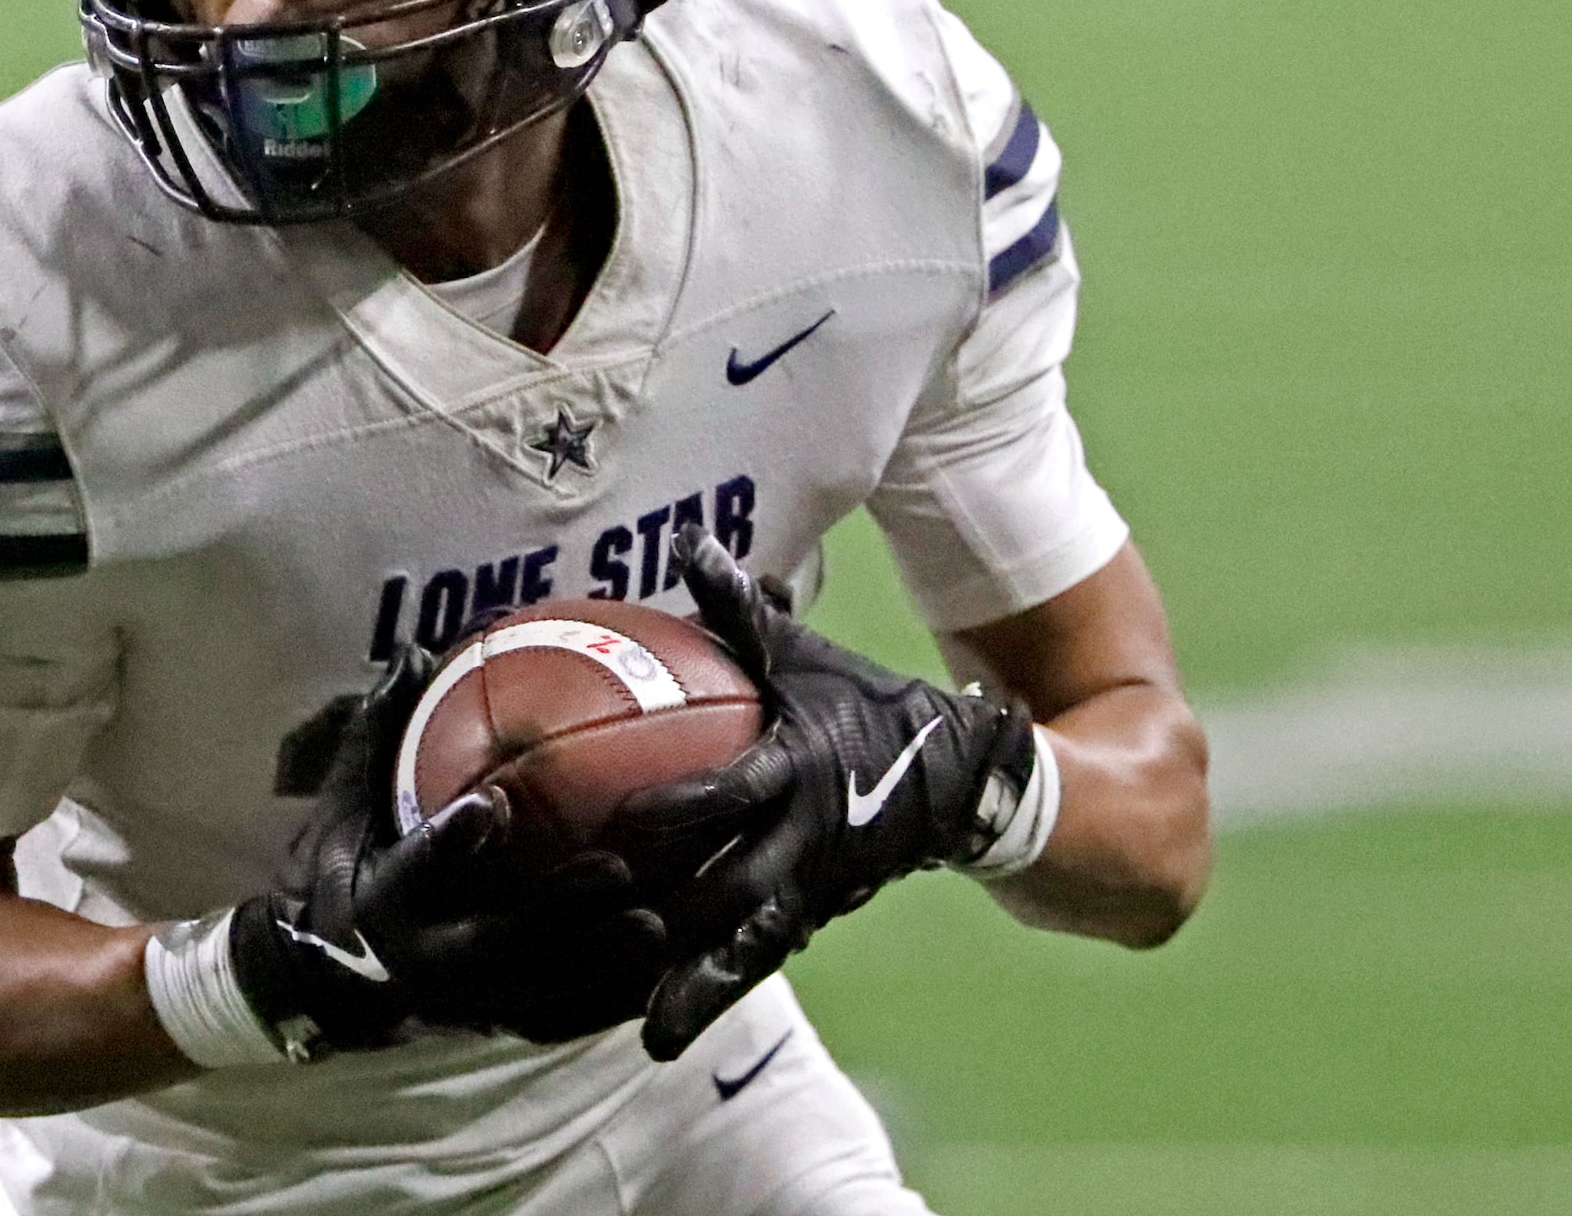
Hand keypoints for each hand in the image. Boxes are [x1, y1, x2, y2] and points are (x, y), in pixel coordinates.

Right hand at [230, 648, 674, 1055]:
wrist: (319, 978)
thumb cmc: (339, 868)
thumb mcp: (343, 802)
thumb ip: (380, 731)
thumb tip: (416, 652)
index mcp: (378, 902)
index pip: (412, 871)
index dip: (449, 844)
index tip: (494, 804)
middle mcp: (421, 960)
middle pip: (494, 944)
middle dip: (556, 913)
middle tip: (618, 871)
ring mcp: (461, 1003)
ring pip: (535, 994)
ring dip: (597, 966)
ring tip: (659, 925)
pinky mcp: (493, 1025)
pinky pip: (557, 1022)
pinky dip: (607, 1002)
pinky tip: (664, 968)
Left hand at [618, 527, 1038, 1060]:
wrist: (970, 778)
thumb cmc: (867, 703)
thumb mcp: (808, 654)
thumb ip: (740, 609)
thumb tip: (684, 540)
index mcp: (801, 768)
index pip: (735, 791)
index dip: (682, 810)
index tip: (625, 822)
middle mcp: (809, 839)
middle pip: (735, 884)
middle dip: (674, 911)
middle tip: (602, 928)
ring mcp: (816, 889)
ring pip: (749, 944)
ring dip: (698, 981)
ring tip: (644, 1022)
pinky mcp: (816, 920)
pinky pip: (757, 962)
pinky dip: (712, 994)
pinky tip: (659, 1030)